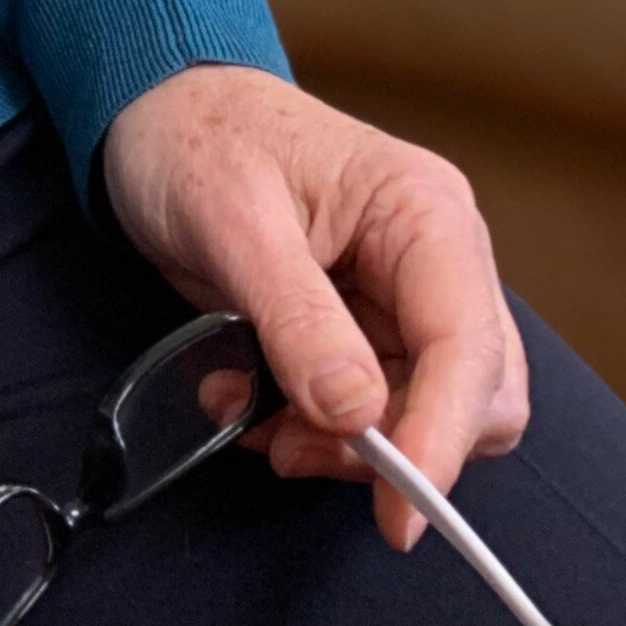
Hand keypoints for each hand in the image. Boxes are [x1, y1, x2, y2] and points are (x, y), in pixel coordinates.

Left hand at [97, 66, 528, 550]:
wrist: (154, 111)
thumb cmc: (196, 139)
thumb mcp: (233, 221)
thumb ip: (296, 318)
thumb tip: (359, 415)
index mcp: (425, 213)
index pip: (469, 346)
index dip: (441, 437)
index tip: (399, 514)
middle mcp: (435, 259)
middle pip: (470, 396)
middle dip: (390, 445)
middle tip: (293, 448)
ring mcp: (404, 297)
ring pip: (422, 416)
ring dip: (343, 445)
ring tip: (254, 420)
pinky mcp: (364, 329)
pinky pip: (369, 411)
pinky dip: (314, 429)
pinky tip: (249, 404)